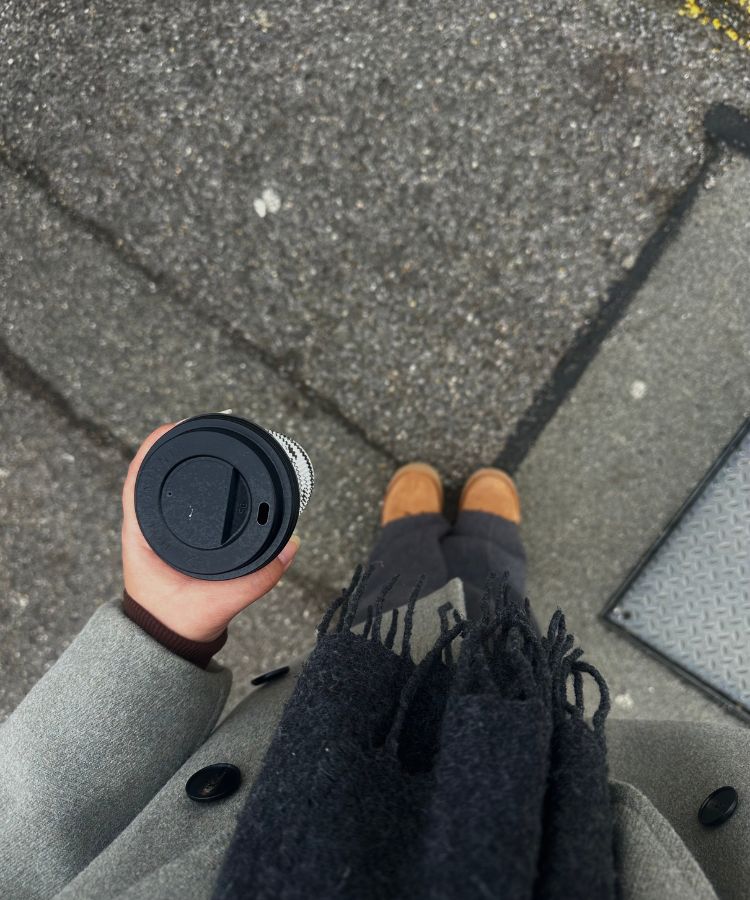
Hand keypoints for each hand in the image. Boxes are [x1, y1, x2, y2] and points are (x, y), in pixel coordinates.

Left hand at [121, 422, 299, 641]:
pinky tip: (216, 471)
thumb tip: (290, 545)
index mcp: (143, 536)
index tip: (177, 427)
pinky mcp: (172, 537)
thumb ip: (256, 578)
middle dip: (178, 444)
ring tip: (215, 439)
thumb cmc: (181, 621)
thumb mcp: (219, 602)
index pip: (140, 479)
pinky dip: (193, 481)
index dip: (155, 448)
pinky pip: (177, 501)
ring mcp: (158, 530)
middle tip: (209, 424)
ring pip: (165, 485)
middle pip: (154, 472)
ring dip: (185, 461)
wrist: (168, 644)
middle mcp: (146, 526)